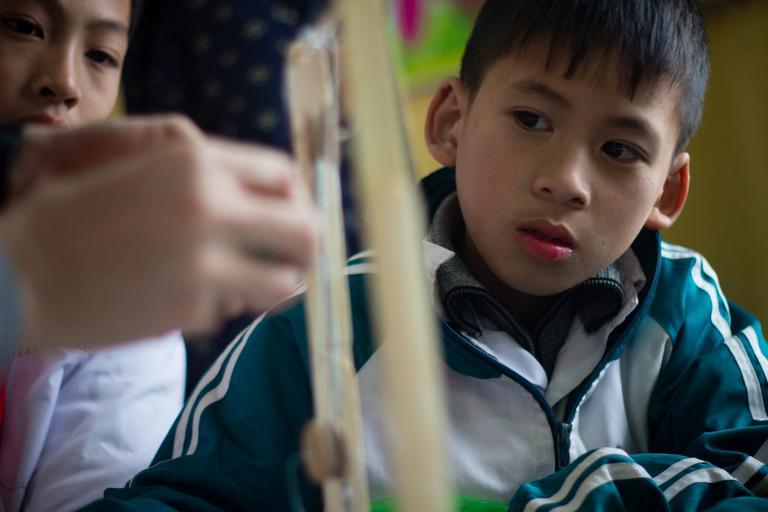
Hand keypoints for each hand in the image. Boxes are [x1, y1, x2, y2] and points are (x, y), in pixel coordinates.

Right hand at [0, 115, 317, 349]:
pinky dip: (222, 308)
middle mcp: (211, 205)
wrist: (20, 274)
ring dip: (276, 285)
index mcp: (196, 161)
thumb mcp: (145, 174)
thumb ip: (207, 179)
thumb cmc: (74, 218)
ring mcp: (206, 261)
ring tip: (254, 285)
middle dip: (307, 247)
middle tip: (293, 259)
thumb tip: (266, 202)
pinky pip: (234, 310)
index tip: (291, 217)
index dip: (297, 199)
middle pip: (305, 228)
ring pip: (287, 281)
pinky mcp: (193, 309)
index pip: (285, 174)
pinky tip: (187, 298)